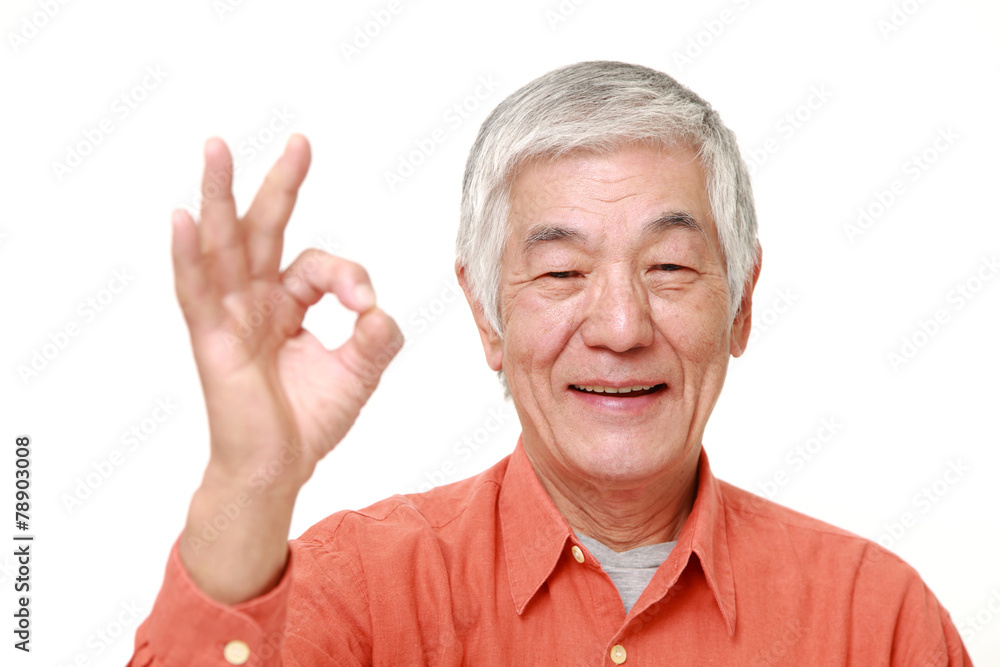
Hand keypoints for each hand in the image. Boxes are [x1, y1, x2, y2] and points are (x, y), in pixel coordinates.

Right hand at [173, 134, 402, 602]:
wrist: (278, 469)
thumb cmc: (309, 421)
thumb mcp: (358, 370)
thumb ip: (375, 336)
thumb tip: (379, 308)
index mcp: (287, 303)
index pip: (316, 265)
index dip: (347, 276)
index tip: (365, 303)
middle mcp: (255, 300)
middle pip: (264, 230)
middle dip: (280, 184)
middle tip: (300, 141)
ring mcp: (230, 315)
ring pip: (223, 245)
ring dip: (220, 195)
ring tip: (217, 147)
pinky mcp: (211, 338)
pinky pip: (195, 290)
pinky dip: (189, 254)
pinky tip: (184, 217)